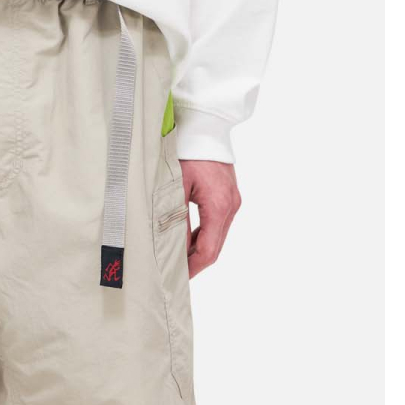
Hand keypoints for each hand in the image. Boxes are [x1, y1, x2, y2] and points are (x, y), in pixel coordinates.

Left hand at [179, 156, 241, 271]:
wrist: (205, 125)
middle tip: (174, 274)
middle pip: (215, 247)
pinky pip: (218, 224)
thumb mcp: (176, 186)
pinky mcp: (230, 195)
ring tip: (178, 259)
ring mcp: (233, 201)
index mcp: (219, 206)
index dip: (193, 268)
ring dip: (199, 250)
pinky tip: (187, 239)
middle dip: (196, 263)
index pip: (208, 251)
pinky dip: (204, 235)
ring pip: (217, 237)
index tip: (178, 279)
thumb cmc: (187, 150)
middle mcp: (231, 206)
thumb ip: (175, 218)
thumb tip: (172, 248)